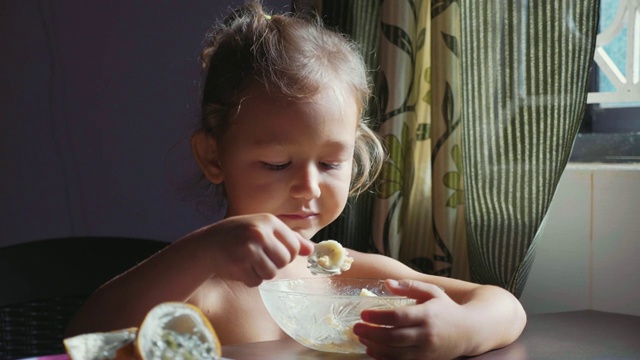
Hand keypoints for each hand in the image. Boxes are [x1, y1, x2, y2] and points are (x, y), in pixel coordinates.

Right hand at [203, 213, 314, 286]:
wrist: (206, 245)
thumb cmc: (238, 236)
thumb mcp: (263, 229)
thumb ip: (287, 238)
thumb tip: (311, 250)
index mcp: (268, 221)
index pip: (294, 247)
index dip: (287, 255)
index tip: (274, 253)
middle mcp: (259, 233)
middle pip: (285, 261)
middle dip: (274, 264)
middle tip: (258, 257)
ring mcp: (249, 249)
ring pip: (271, 274)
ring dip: (261, 273)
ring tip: (248, 261)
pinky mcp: (239, 264)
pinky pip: (256, 282)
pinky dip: (249, 279)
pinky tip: (239, 267)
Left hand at [353, 279, 468, 359]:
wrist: (470, 331)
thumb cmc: (447, 308)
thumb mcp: (432, 292)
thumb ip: (409, 286)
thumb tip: (387, 282)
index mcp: (426, 314)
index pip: (397, 317)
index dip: (378, 317)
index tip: (363, 314)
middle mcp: (426, 334)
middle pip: (393, 337)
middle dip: (371, 333)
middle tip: (356, 328)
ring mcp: (426, 350)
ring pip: (395, 353)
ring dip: (375, 347)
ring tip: (362, 339)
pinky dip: (384, 358)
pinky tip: (373, 351)